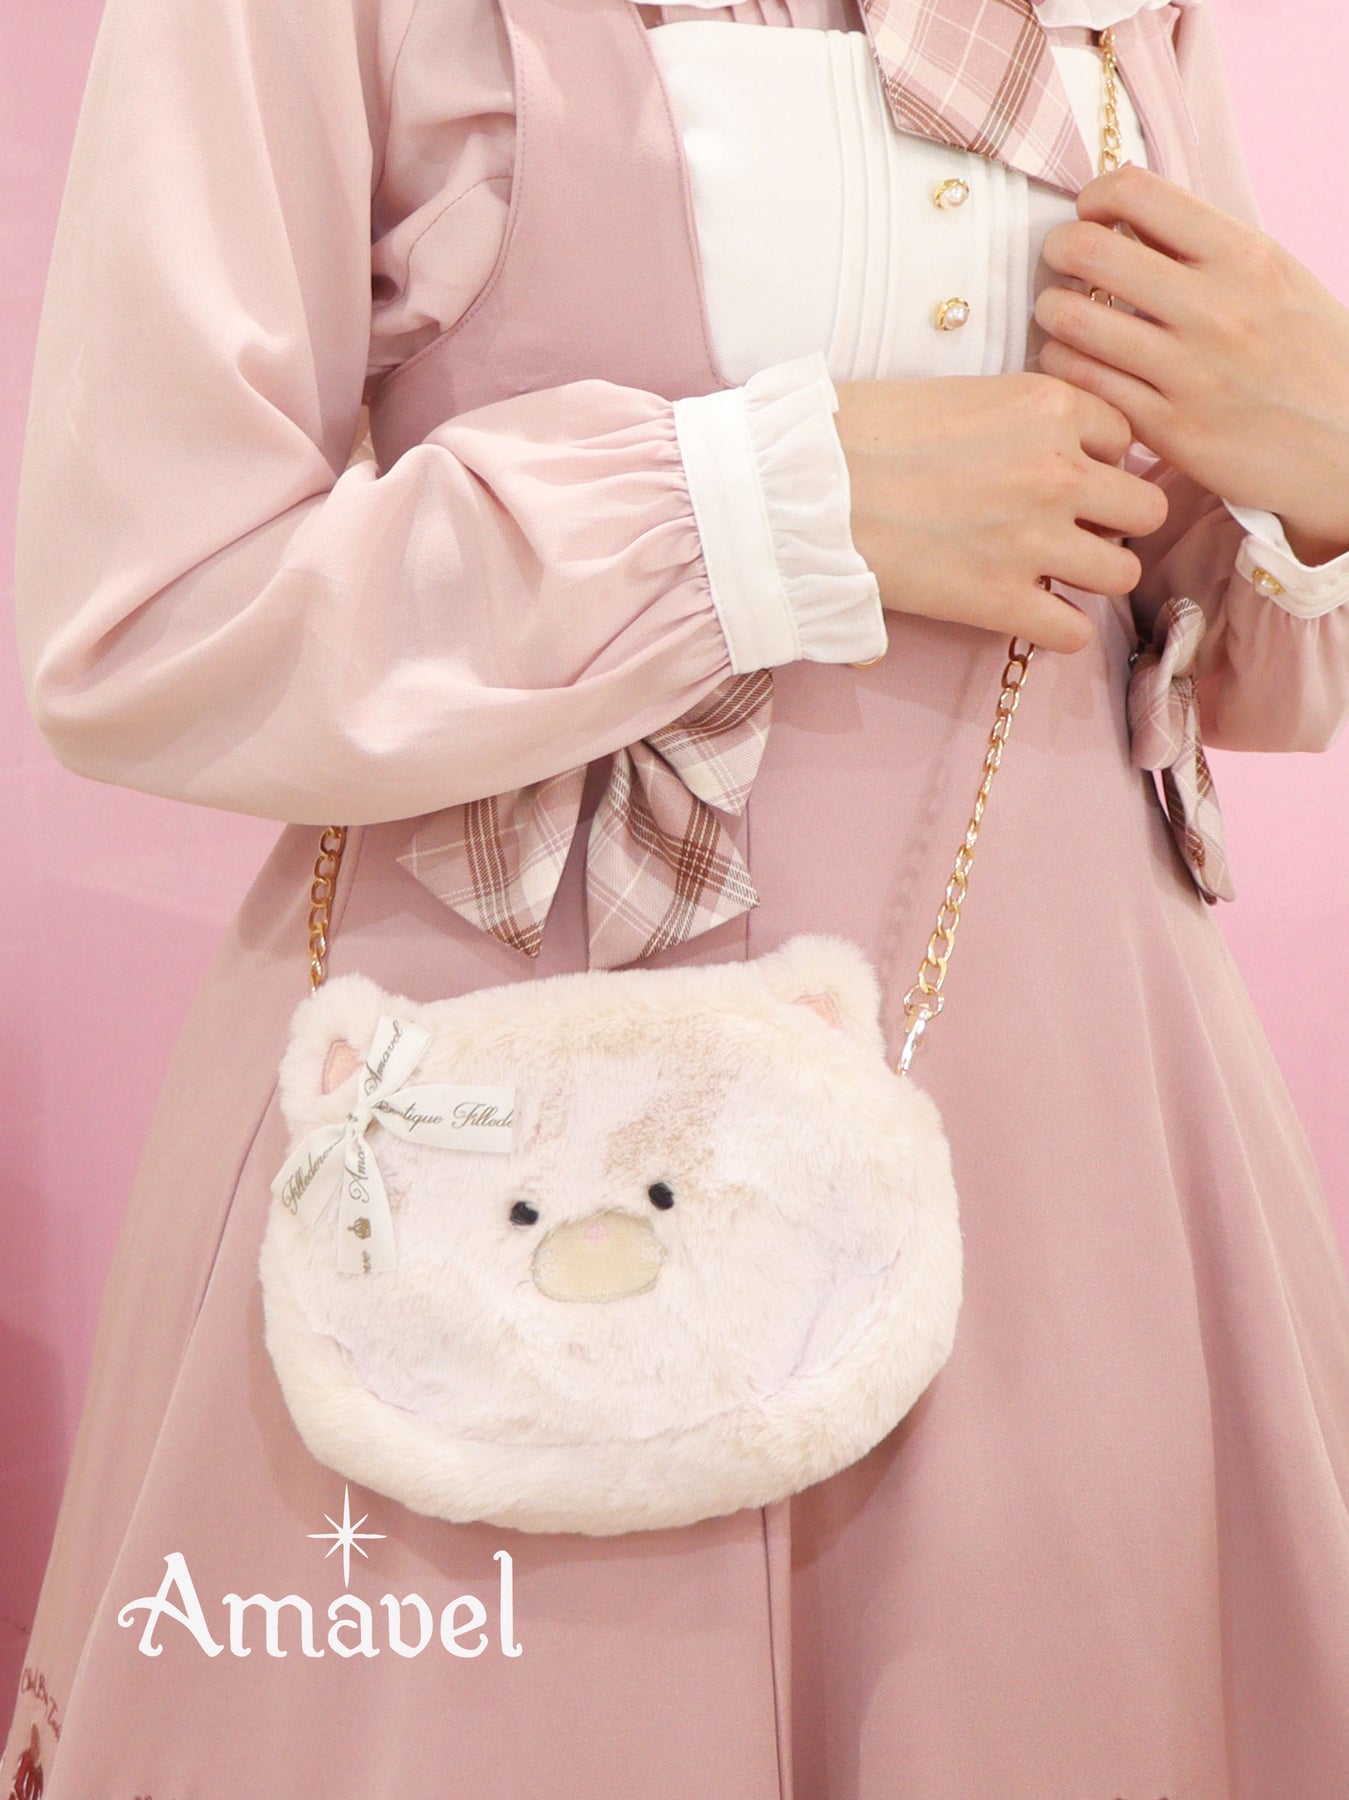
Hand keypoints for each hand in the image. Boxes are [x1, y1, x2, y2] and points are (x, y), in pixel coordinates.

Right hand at [832, 371, 1167, 654]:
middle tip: (1069, 528)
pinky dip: (1057, 628)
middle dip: (1112, 520)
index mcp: (1047, 405)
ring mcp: (1034, 539)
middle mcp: (1057, 470)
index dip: (1096, 459)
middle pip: (1142, 508)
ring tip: (1049, 573)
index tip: (1062, 474)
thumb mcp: (959, 395)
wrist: (801, 490)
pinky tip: (1027, 612)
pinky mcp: (1000, 601)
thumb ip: (1019, 420)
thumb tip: (1044, 449)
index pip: (1123, 437)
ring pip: (1121, 572)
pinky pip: (1074, 632)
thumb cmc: (861, 433)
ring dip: (1091, 575)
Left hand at [1036, 163, 1348, 564]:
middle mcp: (1215, 307)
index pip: (1138, 192)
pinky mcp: (1169, 428)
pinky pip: (1083, 382)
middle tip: (1060, 264)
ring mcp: (1189, 370)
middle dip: (1059, 250)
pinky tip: (1069, 362)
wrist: (1347, 449)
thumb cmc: (1305, 359)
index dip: (1095, 198)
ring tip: (1059, 316)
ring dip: (1051, 311)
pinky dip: (1061, 365)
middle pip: (1090, 249)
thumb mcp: (1276, 280)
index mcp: (1244, 255)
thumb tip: (1130, 214)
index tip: (1091, 215)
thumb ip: (1208, 248)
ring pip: (1073, 319)